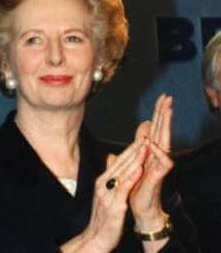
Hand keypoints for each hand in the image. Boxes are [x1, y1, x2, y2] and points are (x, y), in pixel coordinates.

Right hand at [61, 139, 146, 252]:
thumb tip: (111, 156)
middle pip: (121, 163)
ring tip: (144, 147)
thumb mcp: (105, 193)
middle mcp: (104, 184)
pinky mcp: (114, 205)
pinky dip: (131, 177)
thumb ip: (109, 174)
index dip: (131, 148)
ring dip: (134, 159)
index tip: (142, 137)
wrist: (96, 237)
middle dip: (134, 148)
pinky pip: (123, 188)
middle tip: (145, 135)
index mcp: (103, 180)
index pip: (119, 161)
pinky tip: (139, 168)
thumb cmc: (103, 217)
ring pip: (123, 172)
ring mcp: (108, 194)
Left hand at [129, 94, 173, 231]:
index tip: (162, 97)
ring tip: (167, 111)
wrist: (141, 207)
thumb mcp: (137, 159)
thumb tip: (145, 125)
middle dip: (165, 114)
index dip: (159, 113)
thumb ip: (140, 143)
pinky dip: (158, 153)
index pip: (156, 128)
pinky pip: (163, 164)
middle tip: (168, 97)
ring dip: (165, 127)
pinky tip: (153, 143)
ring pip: (165, 143)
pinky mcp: (158, 177)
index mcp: (151, 151)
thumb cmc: (139, 184)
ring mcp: (159, 166)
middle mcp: (157, 156)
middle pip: (162, 131)